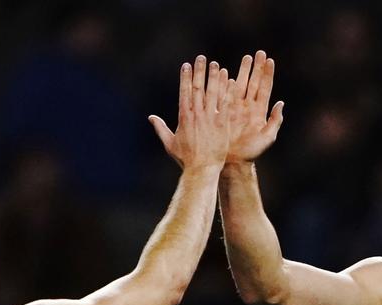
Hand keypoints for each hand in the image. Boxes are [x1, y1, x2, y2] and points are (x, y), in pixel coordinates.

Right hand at [149, 55, 230, 169]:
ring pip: (213, 93)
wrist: (202, 169)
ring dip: (214, 77)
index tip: (186, 65)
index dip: (185, 77)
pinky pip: (226, 104)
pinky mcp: (222, 123)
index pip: (184, 92)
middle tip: (201, 58)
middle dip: (199, 72)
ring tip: (215, 64)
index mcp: (184, 117)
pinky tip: (230, 79)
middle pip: (198, 88)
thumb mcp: (170, 143)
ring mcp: (210, 118)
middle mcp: (197, 114)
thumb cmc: (186, 158)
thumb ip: (160, 128)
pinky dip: (227, 91)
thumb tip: (151, 118)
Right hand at [226, 50, 283, 162]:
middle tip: (258, 53)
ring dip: (243, 71)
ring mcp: (237, 108)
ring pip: (241, 85)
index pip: (265, 88)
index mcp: (259, 111)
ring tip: (246, 57)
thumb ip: (275, 120)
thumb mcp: (267, 137)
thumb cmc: (251, 151)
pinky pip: (227, 95)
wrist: (234, 161)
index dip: (268, 74)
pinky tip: (227, 72)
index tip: (270, 60)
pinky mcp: (226, 112)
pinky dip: (227, 83)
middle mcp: (249, 107)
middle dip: (256, 68)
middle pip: (254, 83)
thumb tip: (281, 103)